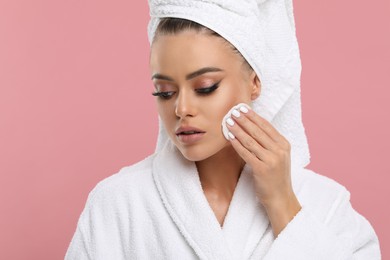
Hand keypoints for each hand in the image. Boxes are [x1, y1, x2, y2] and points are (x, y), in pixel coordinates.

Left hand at [226, 105, 300, 235]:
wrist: (280, 198)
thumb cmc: (276, 177)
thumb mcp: (277, 156)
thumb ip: (269, 143)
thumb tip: (251, 127)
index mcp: (284, 144)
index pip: (266, 126)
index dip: (253, 116)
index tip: (242, 108)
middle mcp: (279, 150)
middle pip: (258, 130)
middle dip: (244, 119)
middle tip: (233, 110)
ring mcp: (271, 160)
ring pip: (250, 140)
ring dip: (238, 129)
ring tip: (228, 121)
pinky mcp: (262, 169)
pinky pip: (246, 153)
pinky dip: (236, 143)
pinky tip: (229, 137)